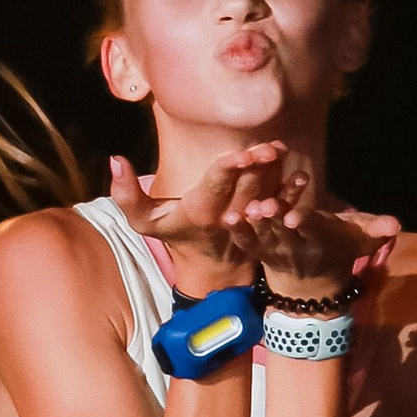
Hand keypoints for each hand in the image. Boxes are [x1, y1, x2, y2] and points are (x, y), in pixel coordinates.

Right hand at [105, 142, 290, 296]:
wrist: (211, 268)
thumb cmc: (176, 235)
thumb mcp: (145, 222)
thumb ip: (127, 195)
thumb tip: (115, 159)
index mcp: (200, 211)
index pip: (215, 184)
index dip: (228, 168)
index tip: (239, 153)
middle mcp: (228, 216)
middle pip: (245, 187)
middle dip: (257, 167)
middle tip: (269, 147)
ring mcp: (250, 221)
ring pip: (267, 196)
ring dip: (277, 177)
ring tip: (283, 153)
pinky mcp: (266, 223)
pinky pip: (282, 209)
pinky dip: (292, 194)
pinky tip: (301, 178)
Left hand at [248, 152, 400, 301]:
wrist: (312, 288)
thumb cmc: (338, 252)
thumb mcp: (361, 242)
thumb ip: (377, 230)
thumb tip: (398, 224)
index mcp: (321, 240)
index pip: (313, 231)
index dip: (305, 223)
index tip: (295, 215)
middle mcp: (297, 248)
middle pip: (285, 233)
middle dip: (275, 220)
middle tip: (265, 206)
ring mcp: (276, 253)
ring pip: (265, 238)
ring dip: (255, 225)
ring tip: (247, 210)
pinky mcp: (260, 254)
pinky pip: (248, 245)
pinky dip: (238, 234)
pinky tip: (228, 219)